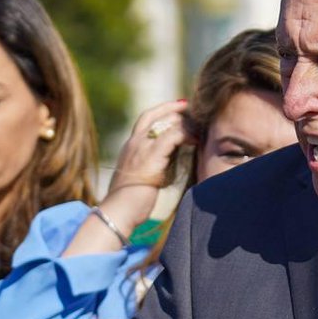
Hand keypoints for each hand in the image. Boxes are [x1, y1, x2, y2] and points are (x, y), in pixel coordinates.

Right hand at [105, 99, 192, 226]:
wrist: (118, 212)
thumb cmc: (130, 203)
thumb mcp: (143, 177)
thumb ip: (155, 165)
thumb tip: (172, 163)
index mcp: (131, 147)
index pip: (147, 118)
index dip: (164, 109)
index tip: (181, 106)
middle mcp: (134, 143)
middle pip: (156, 115)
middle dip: (177, 110)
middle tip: (195, 111)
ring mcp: (140, 148)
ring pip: (165, 123)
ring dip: (185, 123)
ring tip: (199, 127)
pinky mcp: (150, 157)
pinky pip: (172, 137)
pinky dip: (186, 135)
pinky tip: (196, 140)